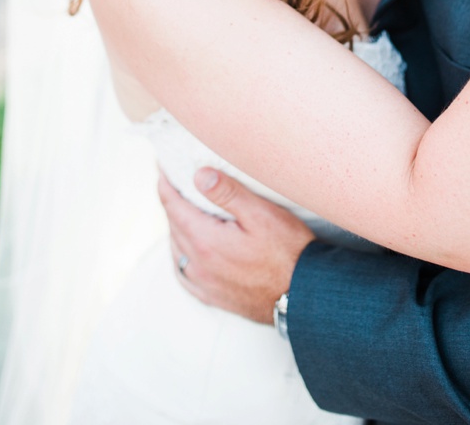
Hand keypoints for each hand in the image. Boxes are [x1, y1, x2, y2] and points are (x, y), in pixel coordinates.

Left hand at [159, 168, 313, 324]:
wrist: (307, 298)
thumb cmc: (289, 254)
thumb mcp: (261, 214)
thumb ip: (228, 193)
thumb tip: (199, 175)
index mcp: (205, 240)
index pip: (173, 206)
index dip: (165, 185)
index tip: (162, 170)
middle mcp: (198, 264)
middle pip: (173, 226)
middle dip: (172, 203)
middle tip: (175, 186)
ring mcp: (205, 283)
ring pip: (177, 249)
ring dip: (176, 229)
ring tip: (182, 212)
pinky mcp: (214, 297)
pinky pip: (184, 275)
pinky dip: (181, 257)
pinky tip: (187, 252)